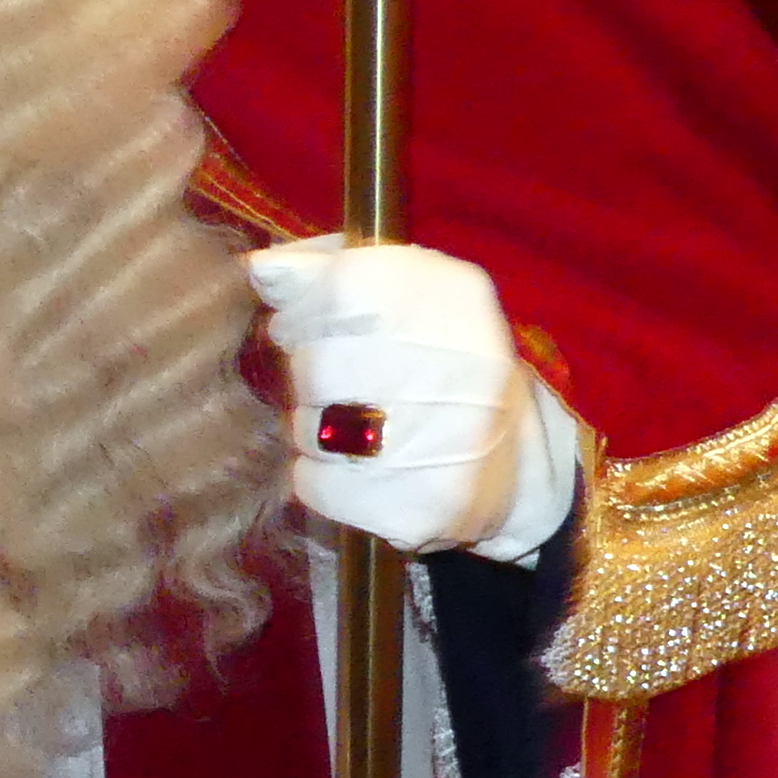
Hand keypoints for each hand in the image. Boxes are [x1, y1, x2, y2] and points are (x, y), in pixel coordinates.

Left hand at [245, 235, 575, 560]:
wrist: (515, 466)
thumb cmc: (437, 364)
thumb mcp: (404, 294)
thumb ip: (328, 271)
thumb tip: (262, 269)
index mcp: (456, 300)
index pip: (342, 289)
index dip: (305, 311)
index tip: (309, 324)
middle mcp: (459, 368)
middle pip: (317, 365)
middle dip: (310, 372)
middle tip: (340, 383)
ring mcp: (440, 444)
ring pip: (308, 426)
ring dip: (313, 425)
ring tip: (358, 426)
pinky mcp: (415, 508)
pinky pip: (313, 482)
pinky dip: (319, 475)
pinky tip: (357, 469)